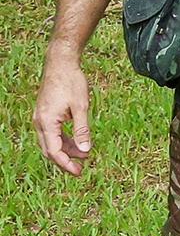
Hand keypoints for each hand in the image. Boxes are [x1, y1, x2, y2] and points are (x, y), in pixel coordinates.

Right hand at [33, 56, 91, 175]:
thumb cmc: (71, 82)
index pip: (54, 152)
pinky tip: (77, 141)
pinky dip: (63, 139)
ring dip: (66, 149)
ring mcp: (40, 118)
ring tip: (84, 154)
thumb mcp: (81, 106)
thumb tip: (85, 150)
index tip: (78, 172)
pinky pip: (52, 133)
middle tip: (81, 169)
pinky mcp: (44, 114)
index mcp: (46, 123)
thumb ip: (82, 129)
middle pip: (50, 150)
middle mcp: (39, 123)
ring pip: (51, 142)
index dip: (66, 164)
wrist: (60, 63)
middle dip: (65, 160)